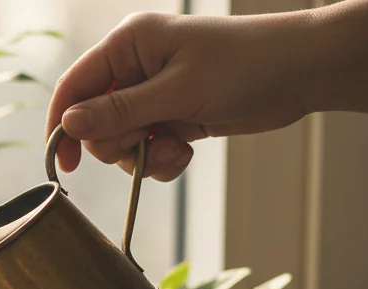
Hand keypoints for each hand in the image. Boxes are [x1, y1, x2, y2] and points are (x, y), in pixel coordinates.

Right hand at [47, 2, 367, 180]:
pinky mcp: (175, 113)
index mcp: (129, 44)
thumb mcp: (176, 93)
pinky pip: (149, 146)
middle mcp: (137, 66)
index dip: (63, 125)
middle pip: (95, 120)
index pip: (74, 86)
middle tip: (147, 146)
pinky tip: (187, 153)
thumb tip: (70, 125)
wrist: (305, 71)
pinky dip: (162, 158)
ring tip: (177, 151)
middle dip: (118, 143)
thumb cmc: (245, 66)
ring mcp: (156, 91)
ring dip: (144, 155)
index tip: (65, 165)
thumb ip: (119, 112)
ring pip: (122, 139)